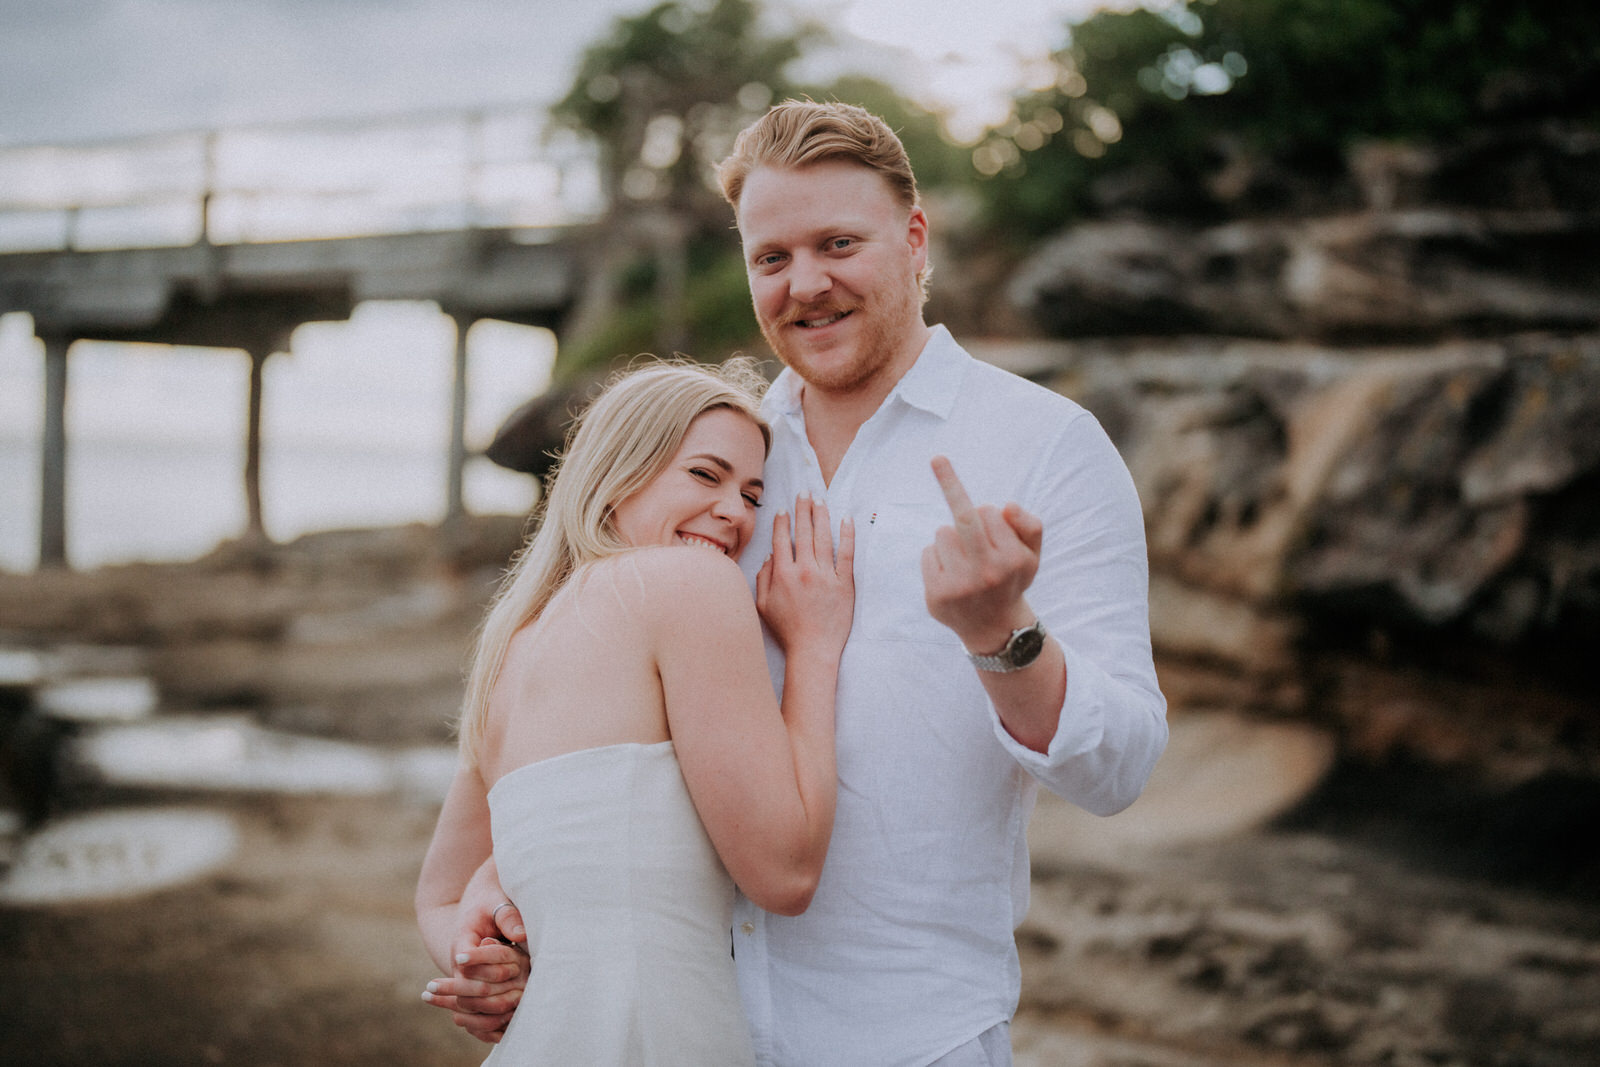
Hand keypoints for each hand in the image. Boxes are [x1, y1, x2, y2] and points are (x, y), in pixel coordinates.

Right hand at [421, 882, 527, 1041]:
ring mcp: (461, 978)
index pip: (466, 962)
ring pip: (466, 1004)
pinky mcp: (470, 988)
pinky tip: (508, 1024)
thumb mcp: (498, 901)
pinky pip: (472, 1011)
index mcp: (461, 941)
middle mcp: (457, 964)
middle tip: (519, 996)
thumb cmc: (491, 902)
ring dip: (488, 1011)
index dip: (487, 969)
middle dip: (490, 993)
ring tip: (515, 1012)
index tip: (512, 970)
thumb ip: (508, 916)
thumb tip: (521, 934)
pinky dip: (486, 1020)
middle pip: (465, 987)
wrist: (479, 906)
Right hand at [756, 494, 854, 656]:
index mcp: (783, 575)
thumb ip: (763, 578)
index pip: (782, 540)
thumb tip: (769, 556)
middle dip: (803, 509)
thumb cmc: (788, 630)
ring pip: (823, 538)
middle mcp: (804, 571)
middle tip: (804, 492)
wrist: (814, 650)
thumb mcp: (764, 606)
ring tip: (820, 500)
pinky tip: (846, 519)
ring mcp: (826, 576)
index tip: (784, 508)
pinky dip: (846, 535)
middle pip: (803, 533)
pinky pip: (846, 554)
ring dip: (821, 516)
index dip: (782, 522)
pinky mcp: (845, 584)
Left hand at [921, 456, 1043, 651]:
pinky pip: (927, 554)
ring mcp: (960, 586)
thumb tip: (1007, 505)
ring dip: (949, 538)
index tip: (974, 497)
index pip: (989, 513)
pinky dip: (935, 557)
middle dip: (949, 483)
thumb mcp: (1032, 554)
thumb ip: (1030, 525)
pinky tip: (949, 575)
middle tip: (937, 458)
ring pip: (942, 533)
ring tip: (963, 559)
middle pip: (964, 518)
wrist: (994, 627)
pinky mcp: (937, 596)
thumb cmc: (1011, 579)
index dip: (987, 513)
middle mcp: (987, 573)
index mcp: (1013, 559)